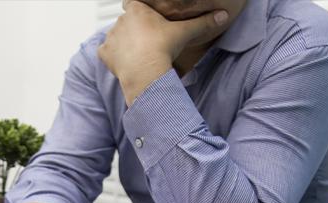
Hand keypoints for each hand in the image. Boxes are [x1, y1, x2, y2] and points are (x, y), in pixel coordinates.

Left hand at [98, 0, 228, 104]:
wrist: (145, 71)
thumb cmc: (163, 49)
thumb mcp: (185, 33)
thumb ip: (203, 23)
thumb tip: (223, 16)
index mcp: (137, 9)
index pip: (135, 4)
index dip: (142, 14)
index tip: (149, 23)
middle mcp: (120, 20)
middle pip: (126, 22)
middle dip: (135, 31)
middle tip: (147, 43)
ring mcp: (111, 37)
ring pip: (116, 38)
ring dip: (123, 44)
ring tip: (138, 55)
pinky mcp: (104, 54)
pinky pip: (106, 54)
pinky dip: (113, 59)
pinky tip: (124, 64)